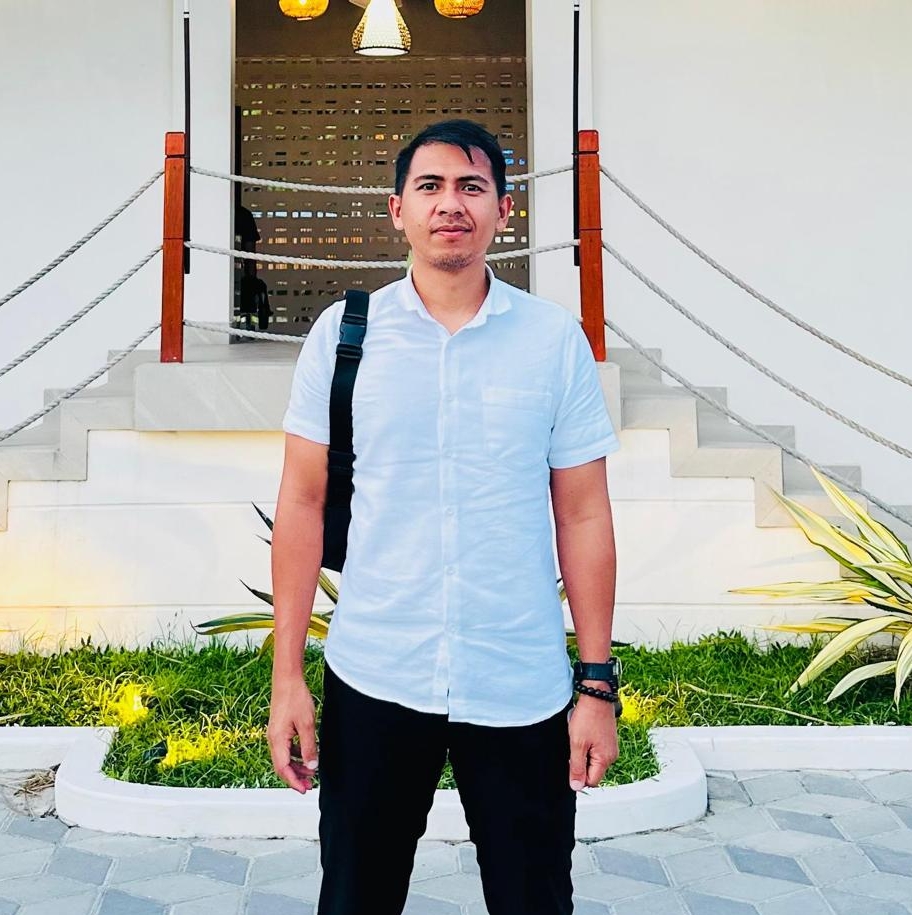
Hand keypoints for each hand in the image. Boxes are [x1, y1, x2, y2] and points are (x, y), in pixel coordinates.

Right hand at [268, 677, 318, 793]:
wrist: (287, 680)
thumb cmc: (295, 698)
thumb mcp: (307, 724)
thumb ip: (309, 746)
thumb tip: (312, 765)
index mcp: (277, 740)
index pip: (283, 769)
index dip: (294, 782)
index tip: (304, 790)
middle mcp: (273, 739)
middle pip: (283, 766)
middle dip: (296, 777)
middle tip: (310, 784)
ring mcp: (275, 734)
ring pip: (285, 757)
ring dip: (297, 766)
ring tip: (311, 771)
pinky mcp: (279, 729)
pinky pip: (286, 748)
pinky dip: (296, 755)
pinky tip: (306, 754)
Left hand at [568, 694, 618, 790]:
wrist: (596, 696)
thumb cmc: (588, 717)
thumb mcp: (577, 744)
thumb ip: (577, 767)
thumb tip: (576, 787)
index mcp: (605, 759)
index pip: (591, 782)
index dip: (578, 776)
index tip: (571, 760)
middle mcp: (612, 756)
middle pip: (593, 771)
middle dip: (581, 762)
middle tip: (575, 746)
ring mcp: (611, 747)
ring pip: (593, 760)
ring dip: (583, 753)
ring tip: (580, 737)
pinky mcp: (608, 740)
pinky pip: (596, 750)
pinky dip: (588, 745)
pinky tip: (584, 733)